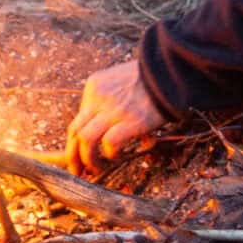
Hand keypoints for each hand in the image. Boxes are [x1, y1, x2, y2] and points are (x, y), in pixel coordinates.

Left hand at [64, 58, 166, 175]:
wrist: (170, 70)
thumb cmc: (149, 79)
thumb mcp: (119, 81)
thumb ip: (107, 101)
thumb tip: (105, 129)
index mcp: (93, 87)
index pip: (76, 122)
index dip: (73, 145)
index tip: (76, 159)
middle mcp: (98, 97)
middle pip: (75, 132)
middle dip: (73, 157)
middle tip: (78, 172)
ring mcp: (113, 109)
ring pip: (85, 140)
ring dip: (88, 160)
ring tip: (96, 170)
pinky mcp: (132, 120)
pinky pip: (110, 142)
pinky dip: (110, 153)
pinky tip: (116, 156)